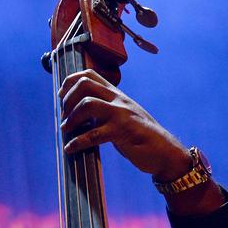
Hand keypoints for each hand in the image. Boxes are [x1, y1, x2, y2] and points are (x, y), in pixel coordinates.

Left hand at [59, 69, 192, 182]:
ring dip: (71, 118)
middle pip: (85, 85)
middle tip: (64, 116)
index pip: (90, 75)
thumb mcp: (124, 117)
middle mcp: (118, 100)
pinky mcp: (123, 132)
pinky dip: (78, 142)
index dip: (70, 82)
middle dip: (68, 99)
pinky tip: (71, 149)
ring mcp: (121, 115)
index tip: (62, 96)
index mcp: (117, 95)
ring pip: (87, 105)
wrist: (166, 152)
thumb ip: (106, 111)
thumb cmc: (141, 137)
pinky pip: (94, 134)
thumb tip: (80, 115)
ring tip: (66, 130)